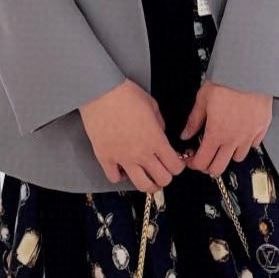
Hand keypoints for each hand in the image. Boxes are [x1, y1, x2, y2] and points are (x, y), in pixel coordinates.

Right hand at [78, 77, 188, 193]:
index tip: (175, 161)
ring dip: (147, 184)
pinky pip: (115, 179)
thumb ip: (159, 124)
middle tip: (162, 170)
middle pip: (162, 180)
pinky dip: (120, 177)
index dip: (178, 166)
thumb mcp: (152, 106)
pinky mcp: (105, 158)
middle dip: (165, 176)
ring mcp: (122, 158)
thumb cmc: (126, 94)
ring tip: (146, 177)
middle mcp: (141, 153)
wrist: (100, 92)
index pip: (175, 166)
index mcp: (156, 139)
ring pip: (141, 185)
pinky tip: (123, 168)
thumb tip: (159, 133)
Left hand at [177, 79, 271, 177]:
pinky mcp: (261, 128)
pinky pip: (253, 145)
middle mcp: (233, 139)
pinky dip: (245, 144)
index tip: (192, 158)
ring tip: (223, 144)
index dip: (193, 164)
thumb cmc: (227, 81)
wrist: (250, 71)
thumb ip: (193, 121)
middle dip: (208, 166)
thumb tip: (186, 133)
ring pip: (237, 158)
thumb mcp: (202, 99)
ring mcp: (249, 135)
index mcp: (216, 133)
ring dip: (228, 155)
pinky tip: (239, 134)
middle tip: (205, 156)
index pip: (202, 162)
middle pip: (219, 168)